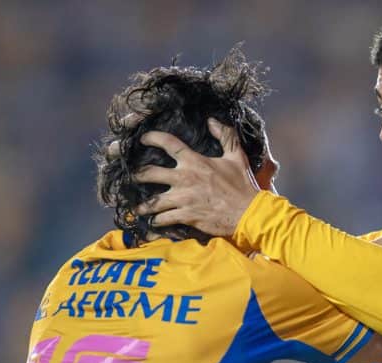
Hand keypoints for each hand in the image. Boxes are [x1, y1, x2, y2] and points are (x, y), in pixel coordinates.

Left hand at [134, 118, 260, 236]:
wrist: (248, 213)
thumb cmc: (243, 185)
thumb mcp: (237, 157)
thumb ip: (225, 136)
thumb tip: (212, 121)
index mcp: (195, 161)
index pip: (168, 144)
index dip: (153, 138)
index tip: (143, 139)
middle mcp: (185, 179)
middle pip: (150, 173)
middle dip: (138, 175)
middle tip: (133, 177)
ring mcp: (183, 199)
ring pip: (153, 202)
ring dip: (143, 206)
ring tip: (138, 208)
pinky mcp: (186, 216)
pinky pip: (164, 219)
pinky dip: (157, 221)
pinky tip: (154, 222)